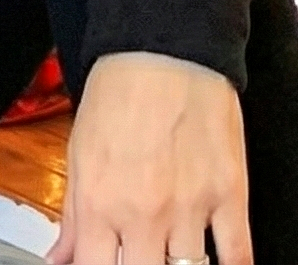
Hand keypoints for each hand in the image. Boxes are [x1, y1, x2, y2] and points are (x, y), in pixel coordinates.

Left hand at [51, 51, 249, 264]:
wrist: (164, 54)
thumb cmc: (117, 98)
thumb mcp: (79, 154)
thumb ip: (73, 216)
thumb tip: (59, 259)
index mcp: (99, 203)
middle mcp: (144, 214)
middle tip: (138, 256)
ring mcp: (191, 209)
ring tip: (168, 255)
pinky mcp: (231, 198)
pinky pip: (238, 258)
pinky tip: (215, 264)